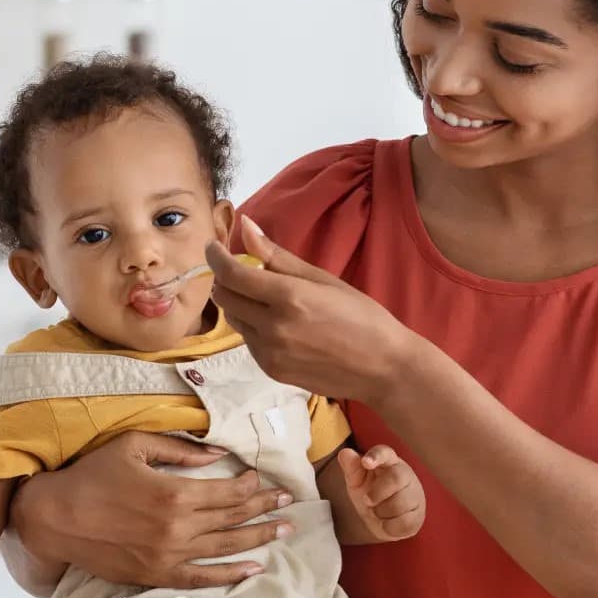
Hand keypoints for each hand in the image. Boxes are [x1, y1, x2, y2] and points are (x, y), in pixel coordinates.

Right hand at [8, 430, 295, 588]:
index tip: (266, 479)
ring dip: (258, 538)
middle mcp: (178, 527)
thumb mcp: (134, 446)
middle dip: (264, 508)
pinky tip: (253, 568)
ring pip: (226, 547)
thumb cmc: (91, 474)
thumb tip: (219, 454)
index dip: (251, 485)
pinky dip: (230, 574)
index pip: (228, 491)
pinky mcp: (155, 574)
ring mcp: (168, 555)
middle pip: (234, 518)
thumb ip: (180, 450)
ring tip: (283, 530)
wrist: (53, 517)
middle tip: (289, 502)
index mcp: (175, 493)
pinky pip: (202, 577)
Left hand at [209, 215, 426, 405]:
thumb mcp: (323, 280)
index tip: (214, 247)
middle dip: (226, 280)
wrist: (383, 367)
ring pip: (234, 320)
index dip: (216, 256)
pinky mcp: (271, 371)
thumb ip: (278, 256)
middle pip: (224, 297)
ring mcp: (270, 353)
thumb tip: (246, 226)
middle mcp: (273, 327)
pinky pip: (248, 342)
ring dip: (241, 305)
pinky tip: (281, 326)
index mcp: (289, 297)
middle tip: (244, 273)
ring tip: (269, 302)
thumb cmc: (362, 317)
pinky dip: (254, 328)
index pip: (231, 273)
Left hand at [338, 444, 424, 540]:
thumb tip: (345, 453)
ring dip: (381, 512)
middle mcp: (405, 474)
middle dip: (377, 493)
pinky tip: (387, 522)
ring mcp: (415, 494)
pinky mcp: (418, 515)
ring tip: (378, 512)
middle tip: (367, 501)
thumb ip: (351, 468)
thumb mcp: (357, 481)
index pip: (385, 453)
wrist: (382, 519)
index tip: (365, 462)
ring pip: (400, 504)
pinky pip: (404, 522)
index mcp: (388, 462)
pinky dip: (389, 526)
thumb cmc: (370, 493)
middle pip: (396, 478)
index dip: (376, 456)